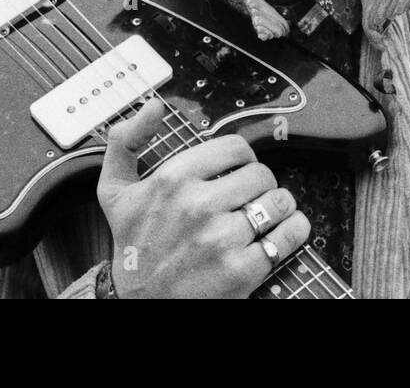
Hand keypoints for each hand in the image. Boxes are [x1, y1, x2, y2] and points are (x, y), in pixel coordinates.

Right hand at [97, 96, 309, 297]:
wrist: (138, 304)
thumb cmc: (131, 247)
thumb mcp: (114, 191)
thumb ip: (126, 141)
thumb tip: (153, 106)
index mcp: (172, 180)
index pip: (235, 148)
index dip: (242, 158)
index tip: (237, 170)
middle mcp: (198, 206)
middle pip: (260, 173)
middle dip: (260, 183)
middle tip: (251, 195)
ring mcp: (222, 239)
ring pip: (278, 201)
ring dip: (280, 204)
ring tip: (268, 212)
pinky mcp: (241, 270)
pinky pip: (288, 235)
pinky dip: (294, 230)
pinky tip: (283, 232)